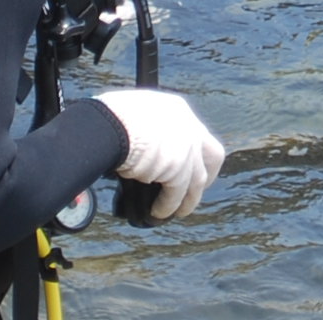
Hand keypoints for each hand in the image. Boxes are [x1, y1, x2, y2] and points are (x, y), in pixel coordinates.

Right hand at [97, 88, 224, 219]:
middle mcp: (189, 126)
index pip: (193, 132)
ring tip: (177, 211)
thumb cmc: (110, 116)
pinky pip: (176, 194)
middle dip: (207, 175)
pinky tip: (158, 213)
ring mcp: (187, 148)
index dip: (191, 152)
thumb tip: (135, 150)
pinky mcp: (178, 169)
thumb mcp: (133, 115)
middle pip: (213, 155)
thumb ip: (143, 130)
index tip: (183, 165)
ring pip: (198, 180)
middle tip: (193, 190)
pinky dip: (168, 206)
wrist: (109, 124)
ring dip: (187, 199)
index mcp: (176, 109)